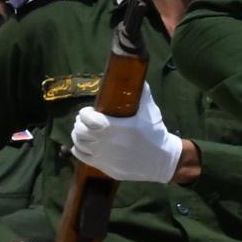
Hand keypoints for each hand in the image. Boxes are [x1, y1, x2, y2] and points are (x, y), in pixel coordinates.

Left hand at [71, 87, 188, 184]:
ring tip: (84, 131)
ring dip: (79, 135)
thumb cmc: (155, 133)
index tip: (89, 111)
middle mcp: (106, 143)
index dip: (84, 113)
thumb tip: (135, 74)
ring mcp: (104, 157)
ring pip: (79, 144)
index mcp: (114, 127)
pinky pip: (82, 157)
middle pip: (80, 131)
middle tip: (86, 121)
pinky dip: (79, 149)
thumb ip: (141, 92)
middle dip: (80, 123)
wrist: (163, 160)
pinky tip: (83, 145)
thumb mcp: (150, 110)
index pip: (87, 118)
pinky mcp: (105, 167)